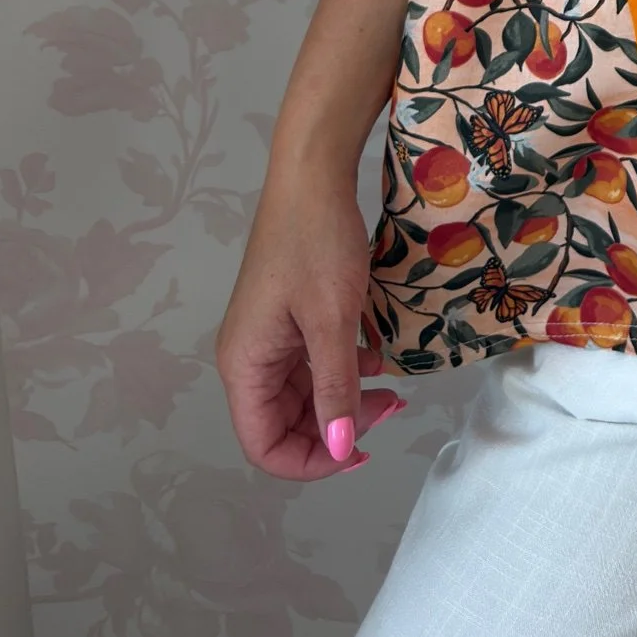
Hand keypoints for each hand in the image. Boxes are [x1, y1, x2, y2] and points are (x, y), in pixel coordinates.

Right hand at [217, 163, 404, 480]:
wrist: (312, 174)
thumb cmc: (316, 242)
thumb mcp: (331, 319)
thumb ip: (336, 387)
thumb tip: (340, 450)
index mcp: (245, 366)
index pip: (264, 446)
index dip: (311, 462)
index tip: (361, 450)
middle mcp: (250, 358)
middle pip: (285, 425)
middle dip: (336, 430)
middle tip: (390, 410)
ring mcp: (269, 336)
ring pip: (304, 395)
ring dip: (344, 401)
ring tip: (392, 390)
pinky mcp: (289, 316)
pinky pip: (313, 363)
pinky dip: (344, 370)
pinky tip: (377, 358)